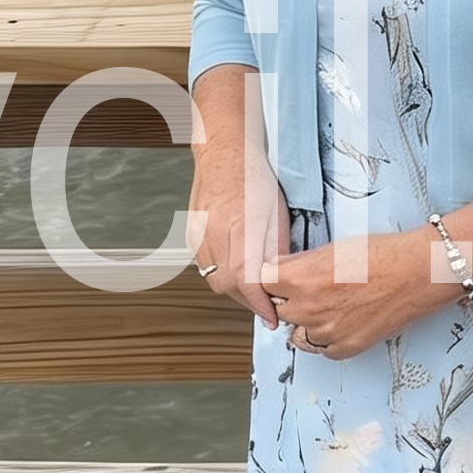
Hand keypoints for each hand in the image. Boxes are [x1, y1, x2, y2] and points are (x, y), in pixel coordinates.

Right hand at [188, 133, 286, 327]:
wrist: (223, 154)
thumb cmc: (253, 177)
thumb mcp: (277, 213)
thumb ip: (276, 249)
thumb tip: (280, 278)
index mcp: (240, 228)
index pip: (247, 281)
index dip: (260, 305)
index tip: (272, 318)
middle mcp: (215, 235)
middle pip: (229, 286)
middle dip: (251, 302)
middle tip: (268, 306)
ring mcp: (199, 236)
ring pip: (216, 280)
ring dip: (236, 290)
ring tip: (254, 289)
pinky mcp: (192, 237)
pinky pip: (207, 267)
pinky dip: (223, 275)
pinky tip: (237, 270)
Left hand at [257, 229, 453, 359]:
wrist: (418, 273)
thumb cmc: (381, 254)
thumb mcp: (331, 248)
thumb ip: (299, 263)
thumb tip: (278, 269)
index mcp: (298, 279)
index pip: (262, 283)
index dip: (274, 278)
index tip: (283, 278)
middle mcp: (306, 309)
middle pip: (279, 310)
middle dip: (290, 300)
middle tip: (314, 290)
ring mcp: (325, 332)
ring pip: (299, 332)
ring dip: (308, 321)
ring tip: (333, 304)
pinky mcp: (344, 348)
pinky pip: (322, 348)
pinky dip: (328, 338)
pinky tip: (344, 319)